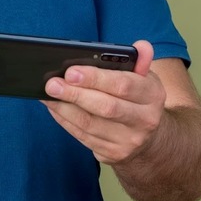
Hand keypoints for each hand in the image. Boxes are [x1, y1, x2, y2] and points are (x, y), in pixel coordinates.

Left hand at [42, 40, 166, 164]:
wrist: (150, 139)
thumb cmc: (138, 98)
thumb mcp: (145, 78)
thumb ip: (140, 60)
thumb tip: (142, 46)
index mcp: (152, 95)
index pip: (123, 85)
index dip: (95, 78)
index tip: (71, 71)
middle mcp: (144, 120)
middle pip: (105, 107)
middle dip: (75, 94)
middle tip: (52, 84)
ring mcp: (129, 141)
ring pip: (90, 124)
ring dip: (64, 108)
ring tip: (48, 94)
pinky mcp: (113, 154)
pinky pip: (83, 136)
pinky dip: (65, 120)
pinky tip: (54, 108)